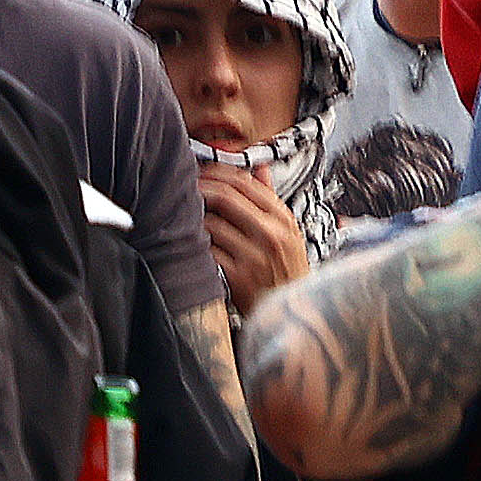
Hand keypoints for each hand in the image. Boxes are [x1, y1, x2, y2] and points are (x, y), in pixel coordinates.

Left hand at [197, 152, 309, 310]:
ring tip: (188, 215)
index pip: (246, 182)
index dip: (218, 173)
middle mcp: (271, 234)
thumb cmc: (287, 272)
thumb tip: (258, 167)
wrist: (292, 313)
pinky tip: (194, 241)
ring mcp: (254, 256)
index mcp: (283, 219)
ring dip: (196, 217)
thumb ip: (271, 198)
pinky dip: (198, 243)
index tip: (204, 173)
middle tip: (188, 188)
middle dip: (201, 188)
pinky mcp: (238, 276)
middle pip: (226, 197)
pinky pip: (208, 249)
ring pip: (212, 222)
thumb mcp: (288, 232)